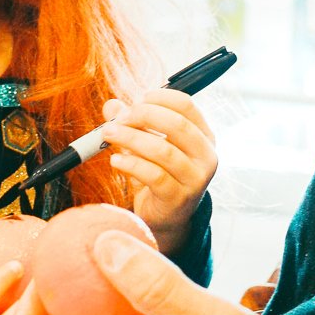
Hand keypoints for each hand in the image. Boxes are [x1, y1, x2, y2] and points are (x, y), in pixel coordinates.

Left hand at [101, 89, 217, 252]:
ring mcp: (195, 179)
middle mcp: (205, 156)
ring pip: (163, 150)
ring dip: (131, 138)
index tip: (136, 99)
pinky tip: (115, 161)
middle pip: (177, 124)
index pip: (186, 105)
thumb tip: (112, 106)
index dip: (159, 98)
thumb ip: (131, 124)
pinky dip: (131, 165)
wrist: (166, 217)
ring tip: (109, 134)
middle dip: (143, 116)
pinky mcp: (179, 198)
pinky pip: (154, 176)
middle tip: (118, 118)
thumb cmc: (159, 174)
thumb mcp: (146, 144)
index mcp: (203, 136)